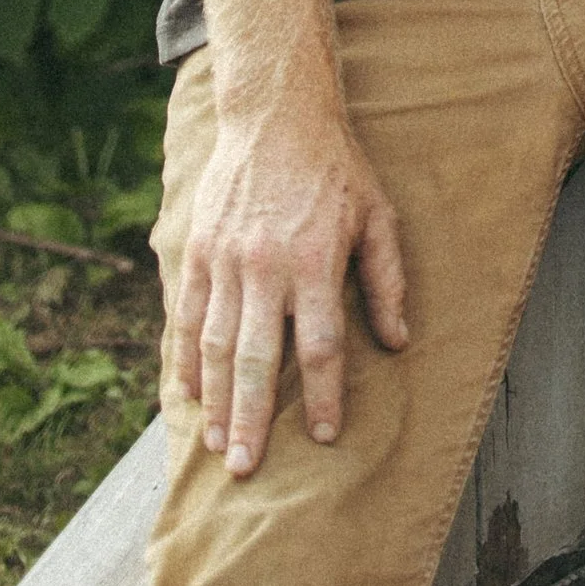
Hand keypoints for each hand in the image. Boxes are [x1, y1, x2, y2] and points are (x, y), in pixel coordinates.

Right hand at [172, 98, 408, 476]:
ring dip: (215, 403)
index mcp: (315, 261)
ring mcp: (227, 260)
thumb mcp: (377, 215)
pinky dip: (185, 360)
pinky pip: (187, 316)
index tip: (325, 435)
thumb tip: (399, 342)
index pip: (319, 344)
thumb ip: (387, 281)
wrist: (275, 115)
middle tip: (247, 470)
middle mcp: (267, 266)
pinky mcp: (198, 250)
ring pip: (216, 346)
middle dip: (252, 419)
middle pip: (257, 358)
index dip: (322, 394)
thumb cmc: (336, 169)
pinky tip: (189, 397)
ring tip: (217, 448)